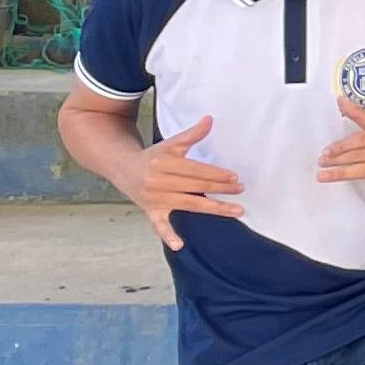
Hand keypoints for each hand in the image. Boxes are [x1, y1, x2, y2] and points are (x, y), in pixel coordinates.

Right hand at [126, 116, 244, 248]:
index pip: (196, 170)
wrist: (124, 168)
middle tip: (241, 190)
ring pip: (189, 205)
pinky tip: (180, 245)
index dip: (216, 174)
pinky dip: (168, 236)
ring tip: (237, 212)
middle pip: (195, 187)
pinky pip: (159, 226)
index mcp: (164, 164)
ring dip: (214, 208)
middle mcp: (158, 182)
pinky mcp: (151, 212)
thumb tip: (210, 119)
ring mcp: (155, 199)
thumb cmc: (154, 156)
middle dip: (220, 189)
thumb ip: (191, 134)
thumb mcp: (171, 144)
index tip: (235, 177)